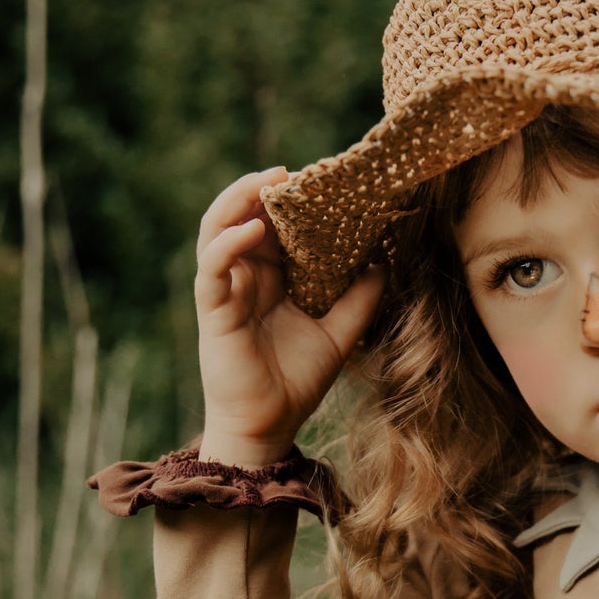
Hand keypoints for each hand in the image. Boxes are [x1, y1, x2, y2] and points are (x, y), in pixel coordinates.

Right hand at [194, 167, 386, 467]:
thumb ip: (360, 299)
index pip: (275, 225)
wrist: (268, 427)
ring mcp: (225, 290)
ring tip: (266, 182)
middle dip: (262, 189)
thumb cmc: (296, 383)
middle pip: (243, 216)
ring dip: (238, 201)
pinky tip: (252, 230)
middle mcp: (245, 277)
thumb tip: (386, 261)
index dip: (291, 201)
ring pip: (218, 229)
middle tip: (290, 171)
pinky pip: (212, 267)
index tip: (320, 181)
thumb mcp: (339, 334)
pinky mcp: (213, 310)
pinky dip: (228, 243)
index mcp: (271, 278)